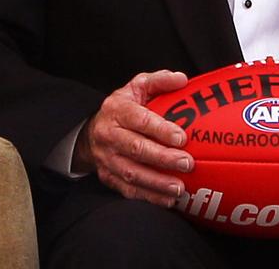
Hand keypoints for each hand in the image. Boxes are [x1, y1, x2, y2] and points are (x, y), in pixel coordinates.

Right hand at [73, 70, 193, 207]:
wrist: (91, 131)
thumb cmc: (123, 108)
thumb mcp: (137, 87)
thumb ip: (159, 81)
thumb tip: (182, 79)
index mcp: (116, 110)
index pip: (139, 120)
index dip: (160, 130)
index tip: (181, 138)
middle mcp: (108, 135)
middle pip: (136, 149)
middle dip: (162, 158)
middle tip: (187, 164)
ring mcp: (106, 159)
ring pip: (131, 173)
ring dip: (157, 182)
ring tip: (180, 187)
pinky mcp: (108, 177)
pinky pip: (128, 190)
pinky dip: (149, 197)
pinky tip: (169, 199)